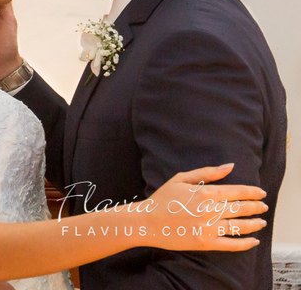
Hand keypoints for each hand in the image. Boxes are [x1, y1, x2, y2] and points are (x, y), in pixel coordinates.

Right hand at [146, 164, 267, 250]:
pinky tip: (253, 241)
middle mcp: (210, 210)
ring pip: (239, 226)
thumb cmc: (163, 198)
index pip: (237, 192)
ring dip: (254, 224)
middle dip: (256, 207)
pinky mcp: (205, 242)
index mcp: (205, 193)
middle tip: (264, 207)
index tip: (261, 193)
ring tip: (262, 222)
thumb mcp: (181, 179)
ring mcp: (208, 228)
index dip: (252, 192)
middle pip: (241, 208)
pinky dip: (245, 243)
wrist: (146, 221)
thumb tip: (229, 166)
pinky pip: (231, 244)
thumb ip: (207, 172)